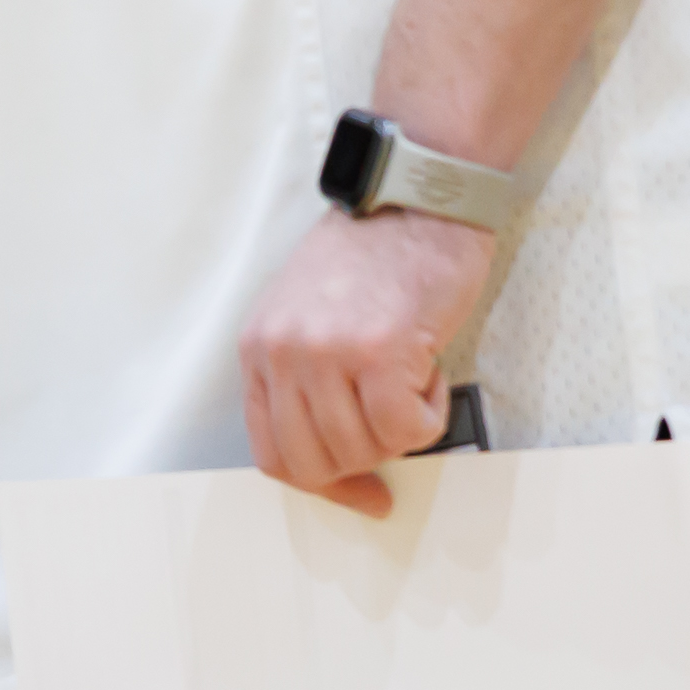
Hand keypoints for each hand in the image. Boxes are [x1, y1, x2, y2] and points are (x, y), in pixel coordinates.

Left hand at [237, 206, 499, 517]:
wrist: (415, 197)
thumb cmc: (372, 253)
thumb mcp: (307, 312)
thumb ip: (304, 376)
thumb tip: (333, 453)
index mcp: (259, 346)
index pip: (271, 451)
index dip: (320, 485)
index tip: (361, 492)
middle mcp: (284, 351)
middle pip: (315, 462)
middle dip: (365, 463)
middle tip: (397, 430)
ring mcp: (328, 351)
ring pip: (365, 450)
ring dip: (402, 431)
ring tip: (413, 378)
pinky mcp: (381, 350)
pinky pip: (407, 430)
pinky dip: (431, 414)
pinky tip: (431, 371)